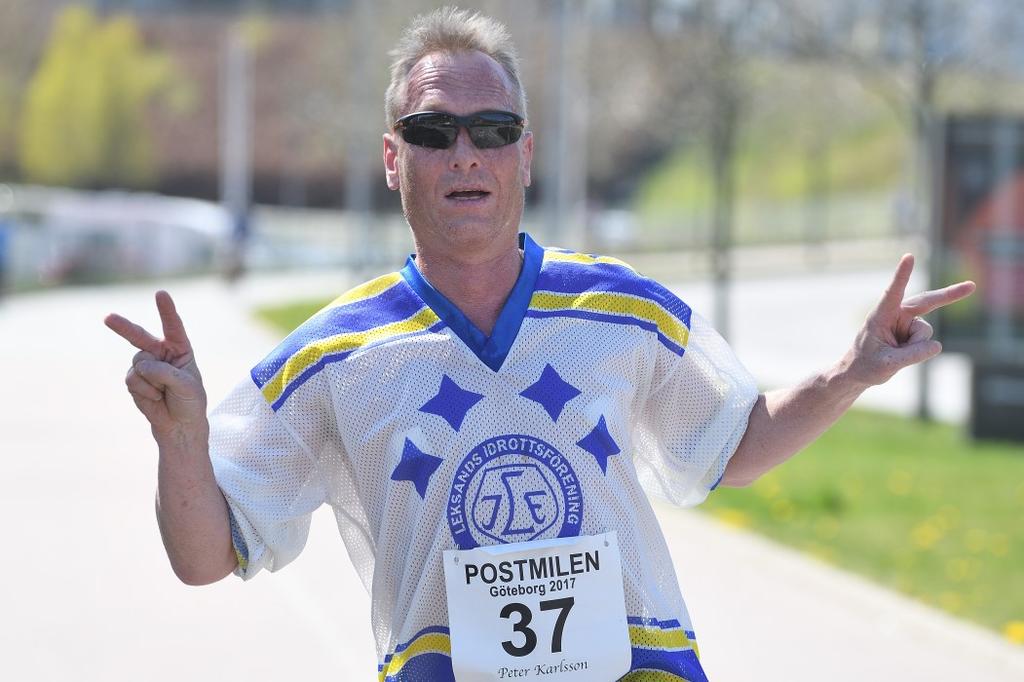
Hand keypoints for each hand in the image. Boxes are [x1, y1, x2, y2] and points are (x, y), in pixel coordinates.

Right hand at [105, 291, 207, 438]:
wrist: (179, 424)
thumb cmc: (190, 402)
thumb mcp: (187, 386)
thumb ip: (165, 373)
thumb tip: (140, 367)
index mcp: (180, 349)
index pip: (173, 327)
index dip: (166, 311)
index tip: (161, 294)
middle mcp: (160, 353)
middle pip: (139, 336)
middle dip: (123, 327)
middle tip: (108, 318)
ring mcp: (145, 365)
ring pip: (138, 363)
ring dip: (152, 381)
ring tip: (164, 392)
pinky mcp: (134, 379)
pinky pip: (134, 379)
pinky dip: (145, 391)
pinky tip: (155, 398)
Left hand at [843, 254, 975, 387]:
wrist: (860, 371)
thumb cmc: (866, 365)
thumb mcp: (887, 364)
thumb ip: (912, 355)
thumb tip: (937, 345)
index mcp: (880, 315)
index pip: (892, 292)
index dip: (902, 275)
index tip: (909, 256)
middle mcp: (895, 314)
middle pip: (926, 302)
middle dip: (949, 295)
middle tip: (971, 286)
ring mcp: (906, 322)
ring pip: (926, 332)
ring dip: (916, 347)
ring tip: (896, 354)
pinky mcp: (912, 330)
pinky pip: (926, 341)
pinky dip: (919, 350)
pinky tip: (903, 353)